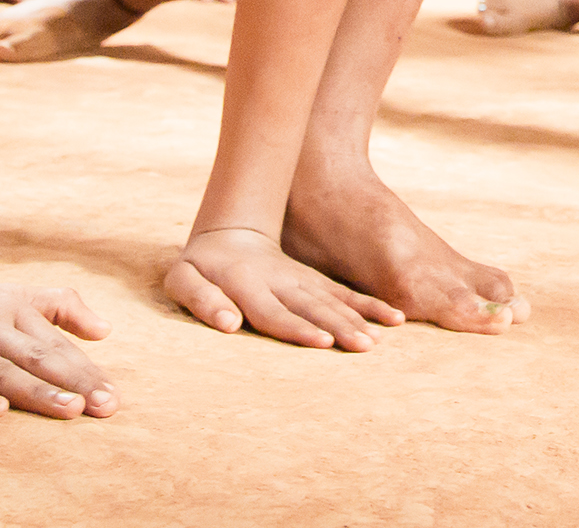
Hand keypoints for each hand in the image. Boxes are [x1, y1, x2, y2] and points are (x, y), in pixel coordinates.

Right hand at [0, 261, 114, 419]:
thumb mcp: (11, 296)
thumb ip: (59, 308)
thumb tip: (106, 330)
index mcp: (11, 311)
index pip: (55, 346)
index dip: (86, 372)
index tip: (114, 397)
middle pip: (36, 358)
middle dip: (73, 382)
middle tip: (105, 407)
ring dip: (35, 390)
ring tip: (70, 408)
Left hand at [164, 226, 403, 349]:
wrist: (231, 233)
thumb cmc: (200, 267)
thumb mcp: (183, 278)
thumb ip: (202, 299)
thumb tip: (229, 324)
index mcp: (247, 284)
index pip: (274, 312)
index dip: (298, 329)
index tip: (322, 343)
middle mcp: (281, 282)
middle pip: (312, 307)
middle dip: (339, 327)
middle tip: (362, 346)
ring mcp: (302, 280)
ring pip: (333, 301)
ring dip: (358, 320)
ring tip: (378, 341)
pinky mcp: (316, 282)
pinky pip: (345, 294)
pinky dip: (370, 306)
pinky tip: (394, 319)